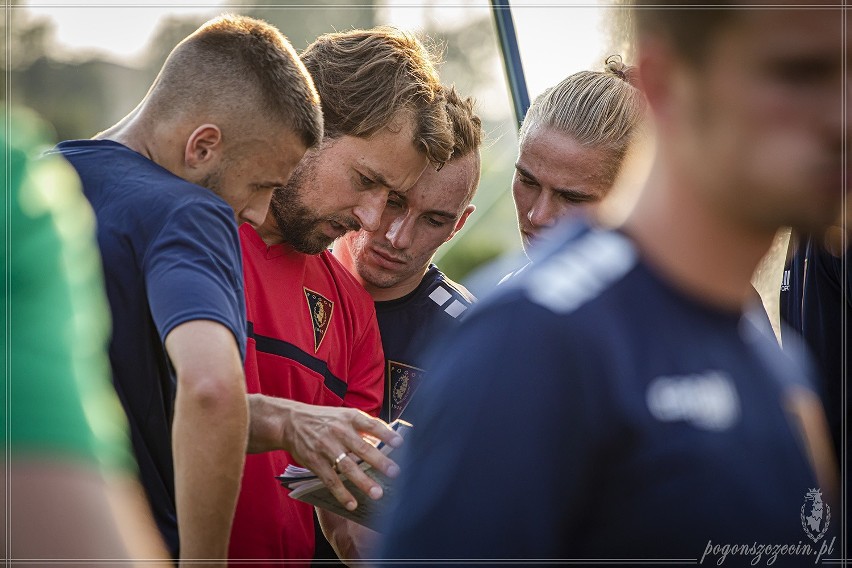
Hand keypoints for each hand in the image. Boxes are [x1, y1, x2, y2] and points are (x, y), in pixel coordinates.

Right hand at [247, 394, 402, 509]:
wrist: (290, 422)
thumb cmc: (324, 420)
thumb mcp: (343, 416)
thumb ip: (363, 428)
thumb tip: (386, 441)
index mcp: (349, 417)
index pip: (372, 425)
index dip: (386, 434)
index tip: (400, 443)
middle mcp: (339, 431)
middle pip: (362, 448)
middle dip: (379, 461)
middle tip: (395, 473)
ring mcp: (326, 447)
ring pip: (347, 467)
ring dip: (363, 481)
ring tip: (377, 493)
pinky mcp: (315, 461)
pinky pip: (331, 480)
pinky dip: (342, 493)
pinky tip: (352, 503)